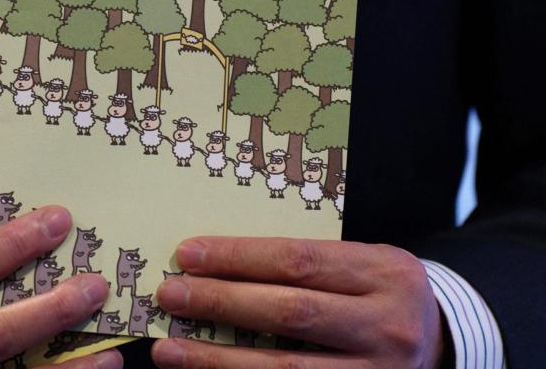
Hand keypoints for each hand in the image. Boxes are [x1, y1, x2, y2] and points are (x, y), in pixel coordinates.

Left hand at [152, 237, 444, 367]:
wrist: (443, 344)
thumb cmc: (381, 293)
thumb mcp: (362, 263)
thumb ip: (305, 263)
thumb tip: (215, 262)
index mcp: (385, 272)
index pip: (298, 259)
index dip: (238, 257)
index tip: (187, 255)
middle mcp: (387, 326)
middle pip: (290, 312)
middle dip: (222, 303)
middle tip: (170, 295)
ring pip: (286, 368)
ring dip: (218, 360)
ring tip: (169, 349)